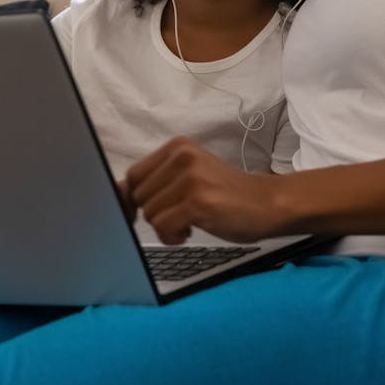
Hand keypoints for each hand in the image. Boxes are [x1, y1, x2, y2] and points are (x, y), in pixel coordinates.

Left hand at [125, 136, 282, 245]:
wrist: (268, 203)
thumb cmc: (228, 195)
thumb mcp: (190, 176)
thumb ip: (158, 181)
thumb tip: (116, 193)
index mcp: (178, 146)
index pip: (133, 175)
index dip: (134, 200)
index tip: (146, 213)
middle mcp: (182, 157)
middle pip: (139, 196)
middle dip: (155, 213)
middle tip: (180, 215)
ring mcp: (191, 178)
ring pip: (150, 214)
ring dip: (166, 228)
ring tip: (190, 222)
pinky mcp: (198, 201)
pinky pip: (163, 227)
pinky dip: (173, 237)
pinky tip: (191, 231)